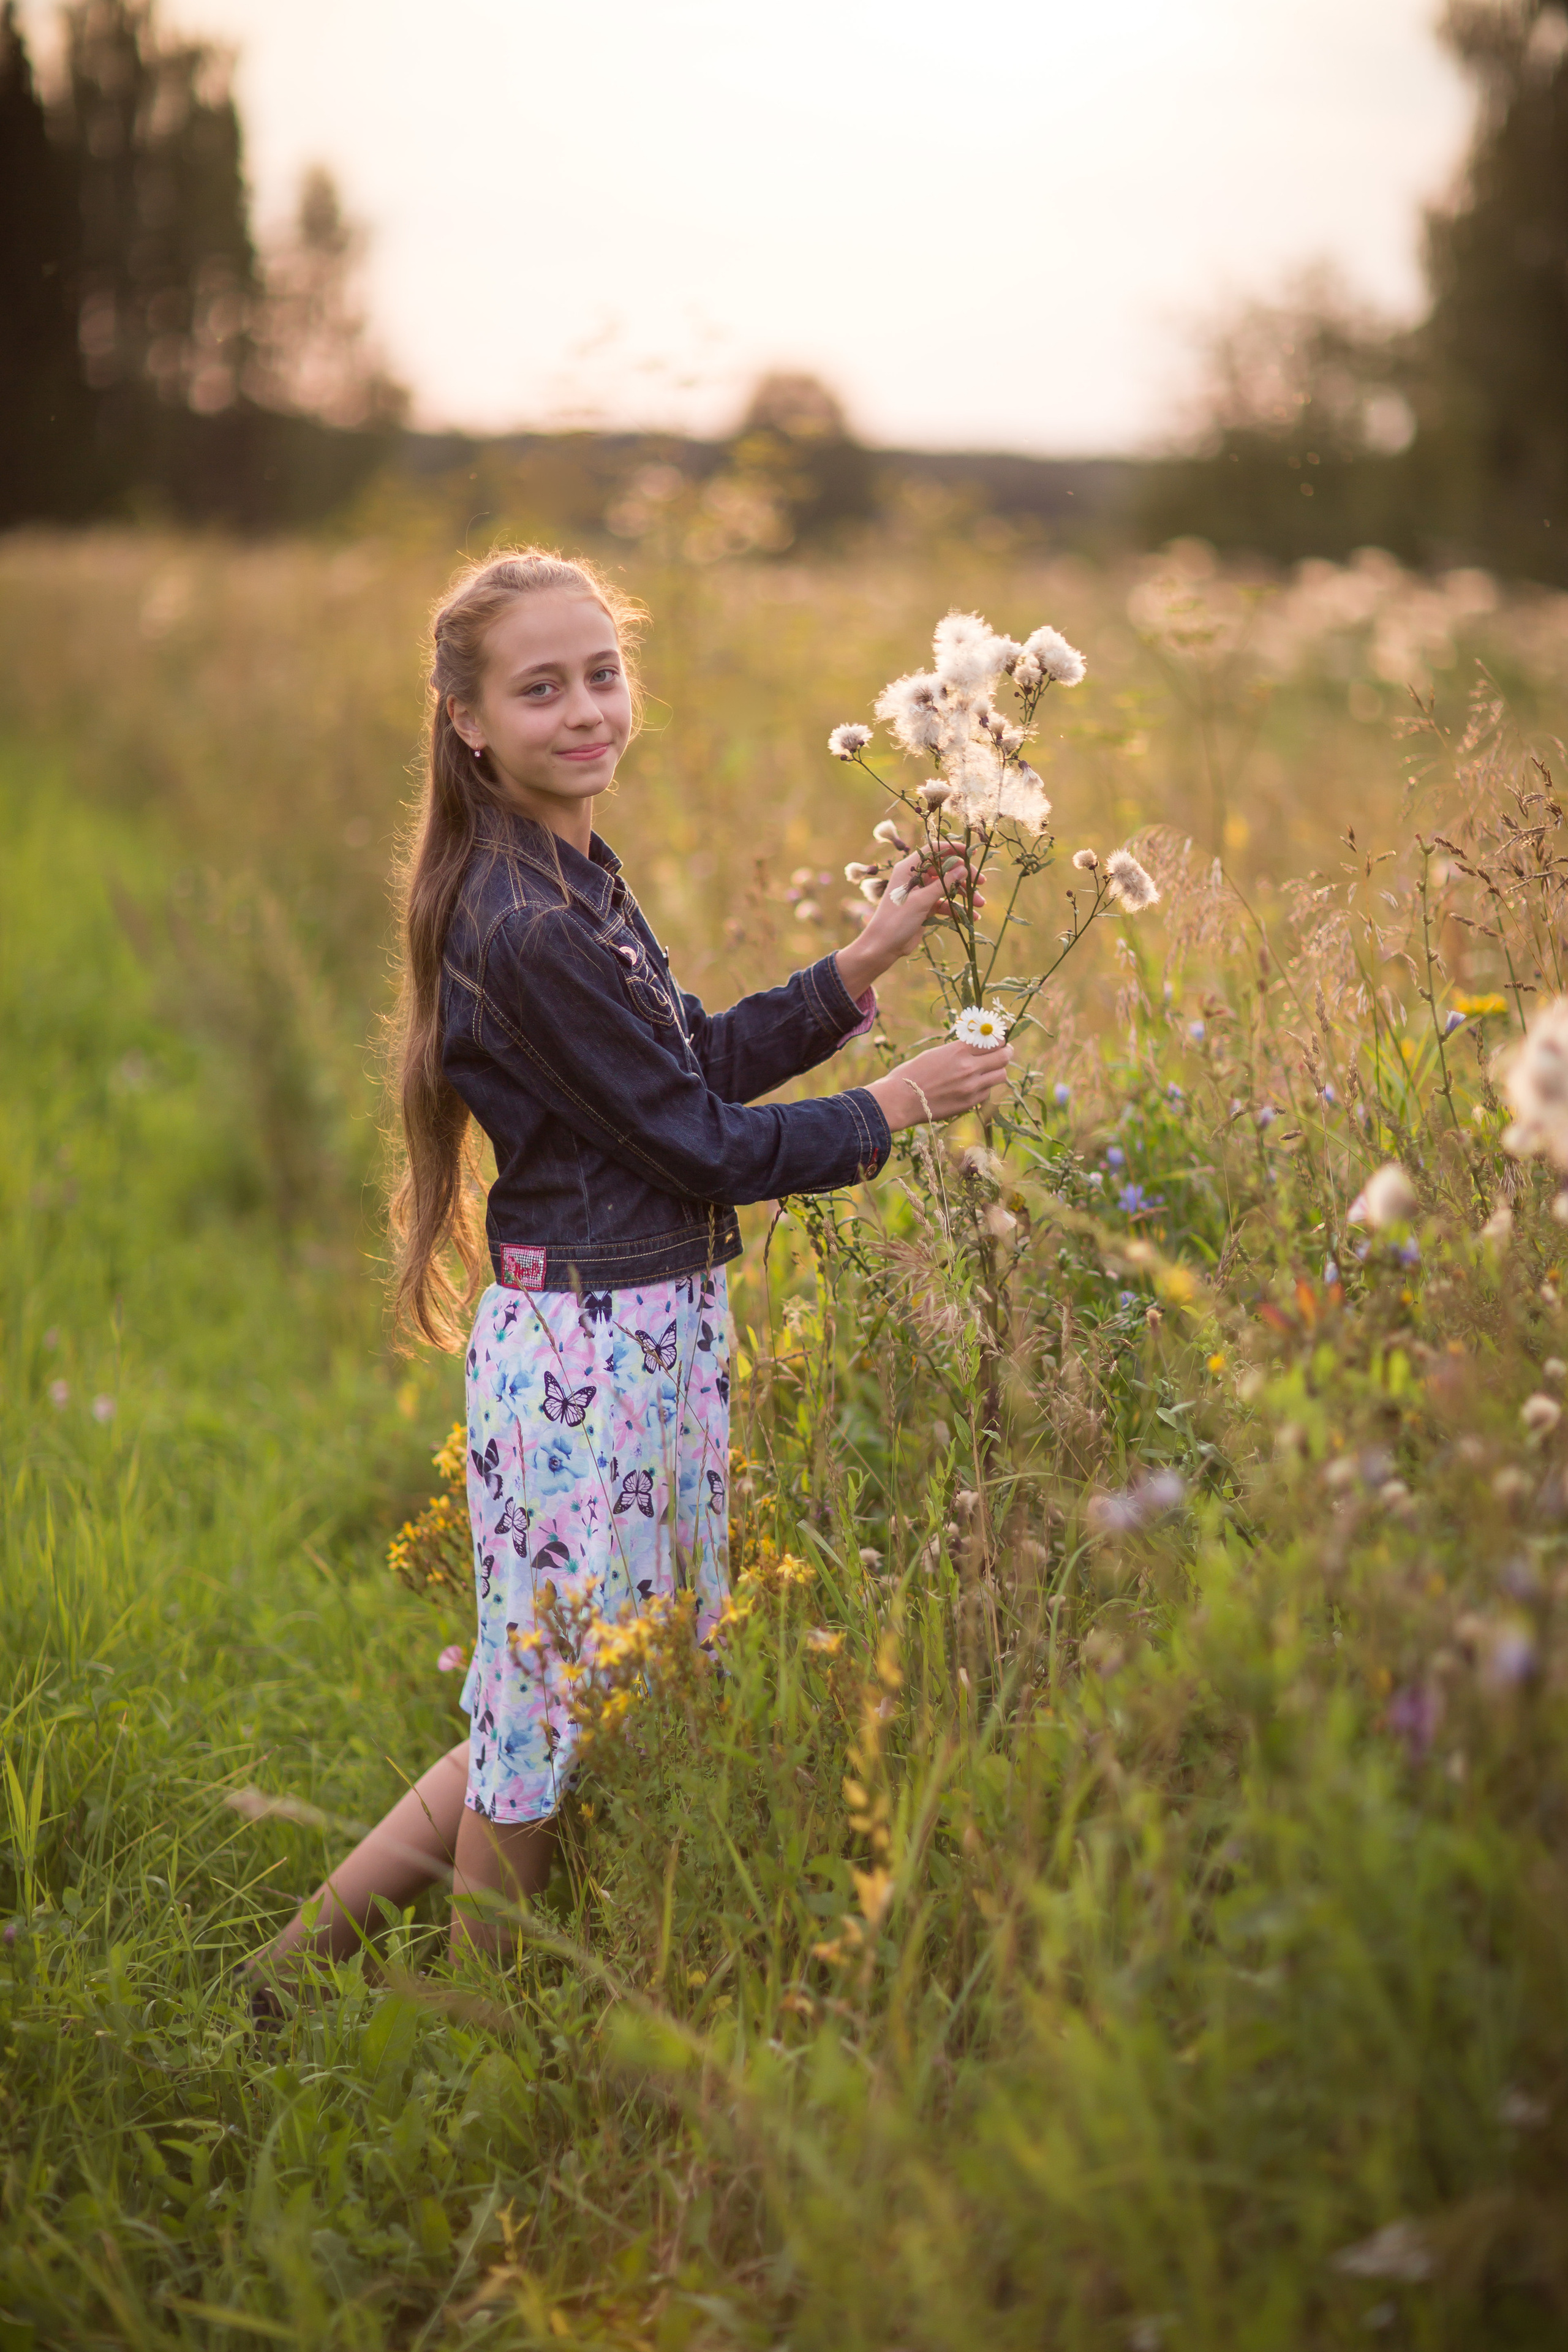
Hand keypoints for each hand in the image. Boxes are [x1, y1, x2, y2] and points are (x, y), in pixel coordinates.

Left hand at [835, 849, 987, 1000]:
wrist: (883, 946)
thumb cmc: (896, 920)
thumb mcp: (921, 901)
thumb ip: (942, 884)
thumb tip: (963, 868)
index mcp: (909, 869)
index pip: (933, 851)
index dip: (953, 849)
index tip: (971, 854)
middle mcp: (915, 878)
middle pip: (944, 869)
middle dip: (963, 876)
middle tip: (981, 882)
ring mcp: (921, 893)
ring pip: (947, 887)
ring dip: (964, 894)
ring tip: (980, 904)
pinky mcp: (925, 907)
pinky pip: (945, 904)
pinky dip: (957, 908)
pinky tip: (972, 917)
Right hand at [865, 1040, 1013, 1132]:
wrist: (900, 1100)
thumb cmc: (912, 1073)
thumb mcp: (936, 1053)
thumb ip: (959, 1049)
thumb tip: (978, 1045)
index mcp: (959, 1050)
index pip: (994, 1039)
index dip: (999, 1038)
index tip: (999, 1039)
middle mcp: (969, 1067)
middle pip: (1004, 1056)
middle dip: (1006, 1052)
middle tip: (1004, 1052)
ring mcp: (971, 1087)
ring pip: (1001, 1075)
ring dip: (997, 1071)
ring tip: (989, 1070)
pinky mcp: (970, 1103)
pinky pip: (987, 1092)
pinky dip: (984, 1088)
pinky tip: (972, 1086)